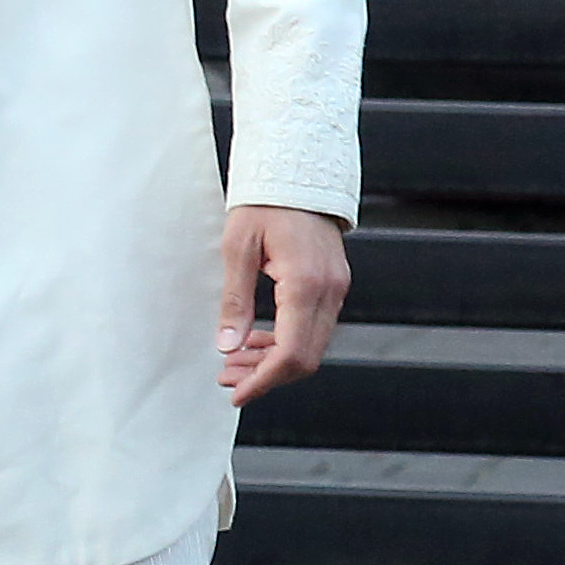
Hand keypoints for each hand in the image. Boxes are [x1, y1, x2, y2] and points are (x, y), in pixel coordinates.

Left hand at [217, 204, 348, 407]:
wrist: (297, 172)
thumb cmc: (265, 202)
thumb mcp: (237, 248)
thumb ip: (235, 300)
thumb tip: (228, 345)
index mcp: (306, 283)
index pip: (291, 353)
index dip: (263, 380)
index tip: (237, 393)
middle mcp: (329, 290)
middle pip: (305, 358)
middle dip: (266, 376)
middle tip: (228, 379)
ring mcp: (336, 288)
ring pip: (310, 346)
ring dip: (274, 361)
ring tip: (235, 363)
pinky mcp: (333, 284)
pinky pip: (313, 327)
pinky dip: (286, 341)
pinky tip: (256, 342)